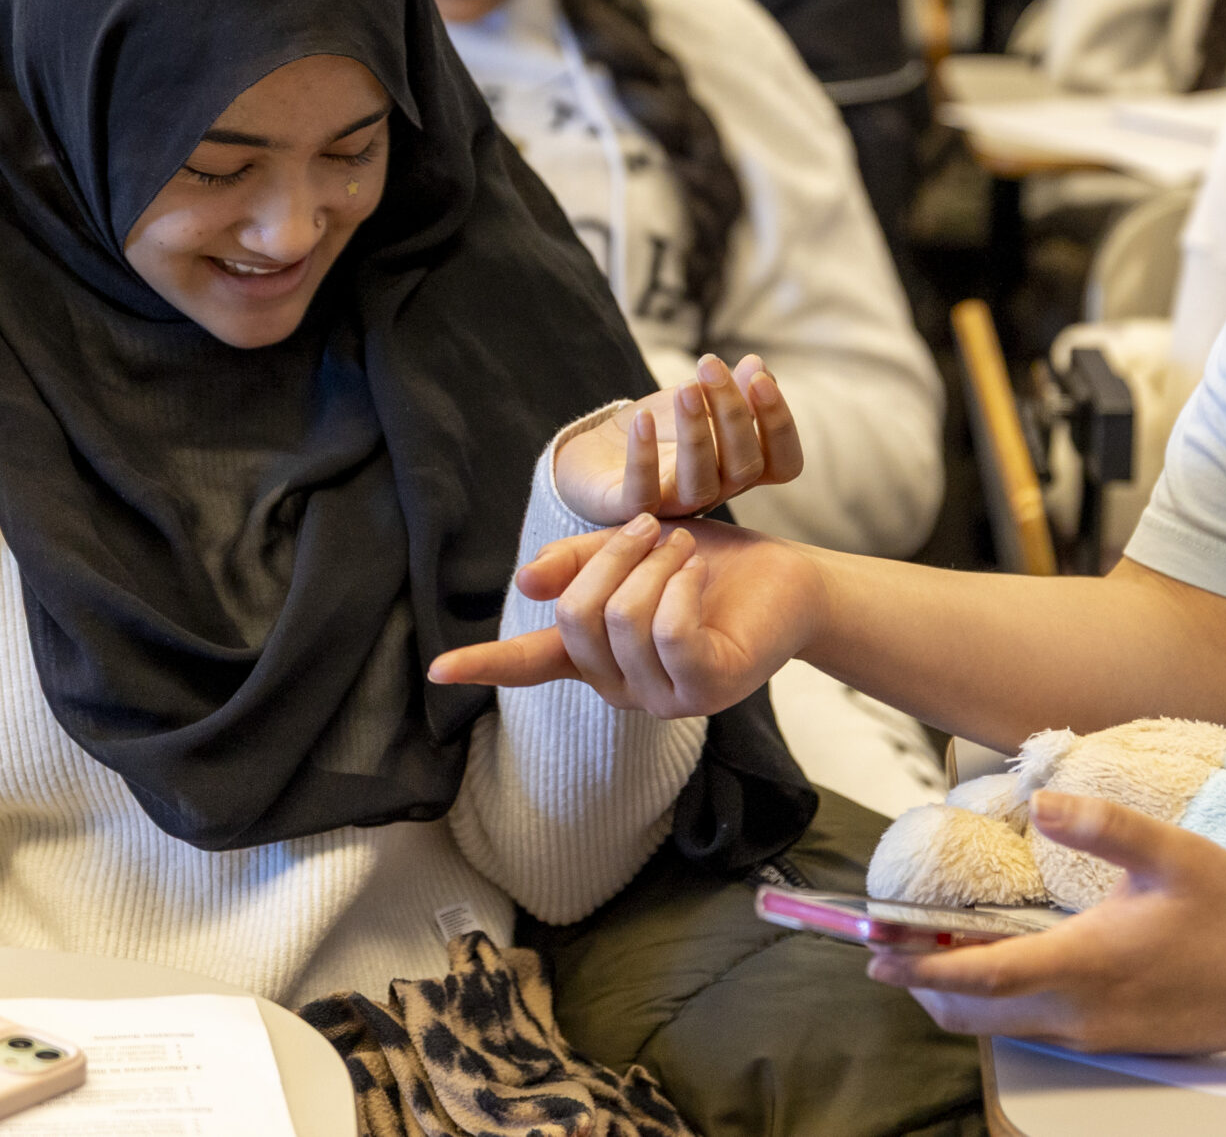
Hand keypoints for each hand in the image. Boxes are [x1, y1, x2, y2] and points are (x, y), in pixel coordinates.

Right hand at [427, 513, 820, 716]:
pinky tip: (700, 572)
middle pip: (574, 618)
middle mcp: (621, 686)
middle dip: (609, 557)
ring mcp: (663, 696)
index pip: (530, 665)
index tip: (437, 669)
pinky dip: (681, 585)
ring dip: (654, 564)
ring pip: (620, 619)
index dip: (483, 664)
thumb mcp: (632, 551)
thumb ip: (577, 563)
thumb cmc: (710, 566)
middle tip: (652, 528)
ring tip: (686, 548)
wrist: (789, 581)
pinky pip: (668, 631)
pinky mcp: (706, 690)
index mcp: (596, 656)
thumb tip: (525, 584)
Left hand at [553, 353, 803, 526]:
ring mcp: (673, 506)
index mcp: (739, 468)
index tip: (761, 378)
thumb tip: (757, 364)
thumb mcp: (697, 402)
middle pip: (744, 467)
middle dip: (732, 414)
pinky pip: (642, 493)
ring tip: (685, 387)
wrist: (596, 457)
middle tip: (709, 365)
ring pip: (700, 484)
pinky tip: (642, 419)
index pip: (783, 464)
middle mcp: (715, 492)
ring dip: (696, 434)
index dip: (780, 425)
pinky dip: (644, 457)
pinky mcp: (627, 510)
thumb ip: (731, 390)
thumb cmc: (658, 433)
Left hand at [866, 793, 1225, 1053]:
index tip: (876, 949)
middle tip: (889, 950)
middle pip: (975, 1014)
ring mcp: (1098, 1033)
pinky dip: (1000, 1004)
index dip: (920, 966)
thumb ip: (1106, 826)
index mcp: (1084, 964)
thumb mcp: (1173, 854)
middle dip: (923, 987)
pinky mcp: (1115, 1038)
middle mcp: (1081, 1011)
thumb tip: (1047, 802)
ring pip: (1003, 1027)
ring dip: (960, 997)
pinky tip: (1004, 968)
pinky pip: (1038, 1029)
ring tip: (933, 955)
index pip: (978, 976)